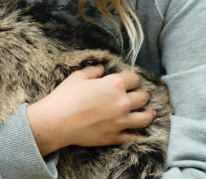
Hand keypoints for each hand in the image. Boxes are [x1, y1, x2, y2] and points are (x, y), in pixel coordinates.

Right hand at [26, 65, 156, 155]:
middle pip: (143, 97)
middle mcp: (122, 102)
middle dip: (142, 95)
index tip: (131, 81)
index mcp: (114, 84)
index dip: (133, 79)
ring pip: (145, 118)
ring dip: (148, 113)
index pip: (134, 79)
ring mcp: (121, 121)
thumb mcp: (77, 77)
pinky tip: (139, 131)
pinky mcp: (116, 137)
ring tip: (149, 112)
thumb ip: (93, 71)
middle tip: (140, 96)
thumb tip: (101, 68)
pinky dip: (138, 133)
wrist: (56, 122)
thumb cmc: (65, 97)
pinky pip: (135, 136)